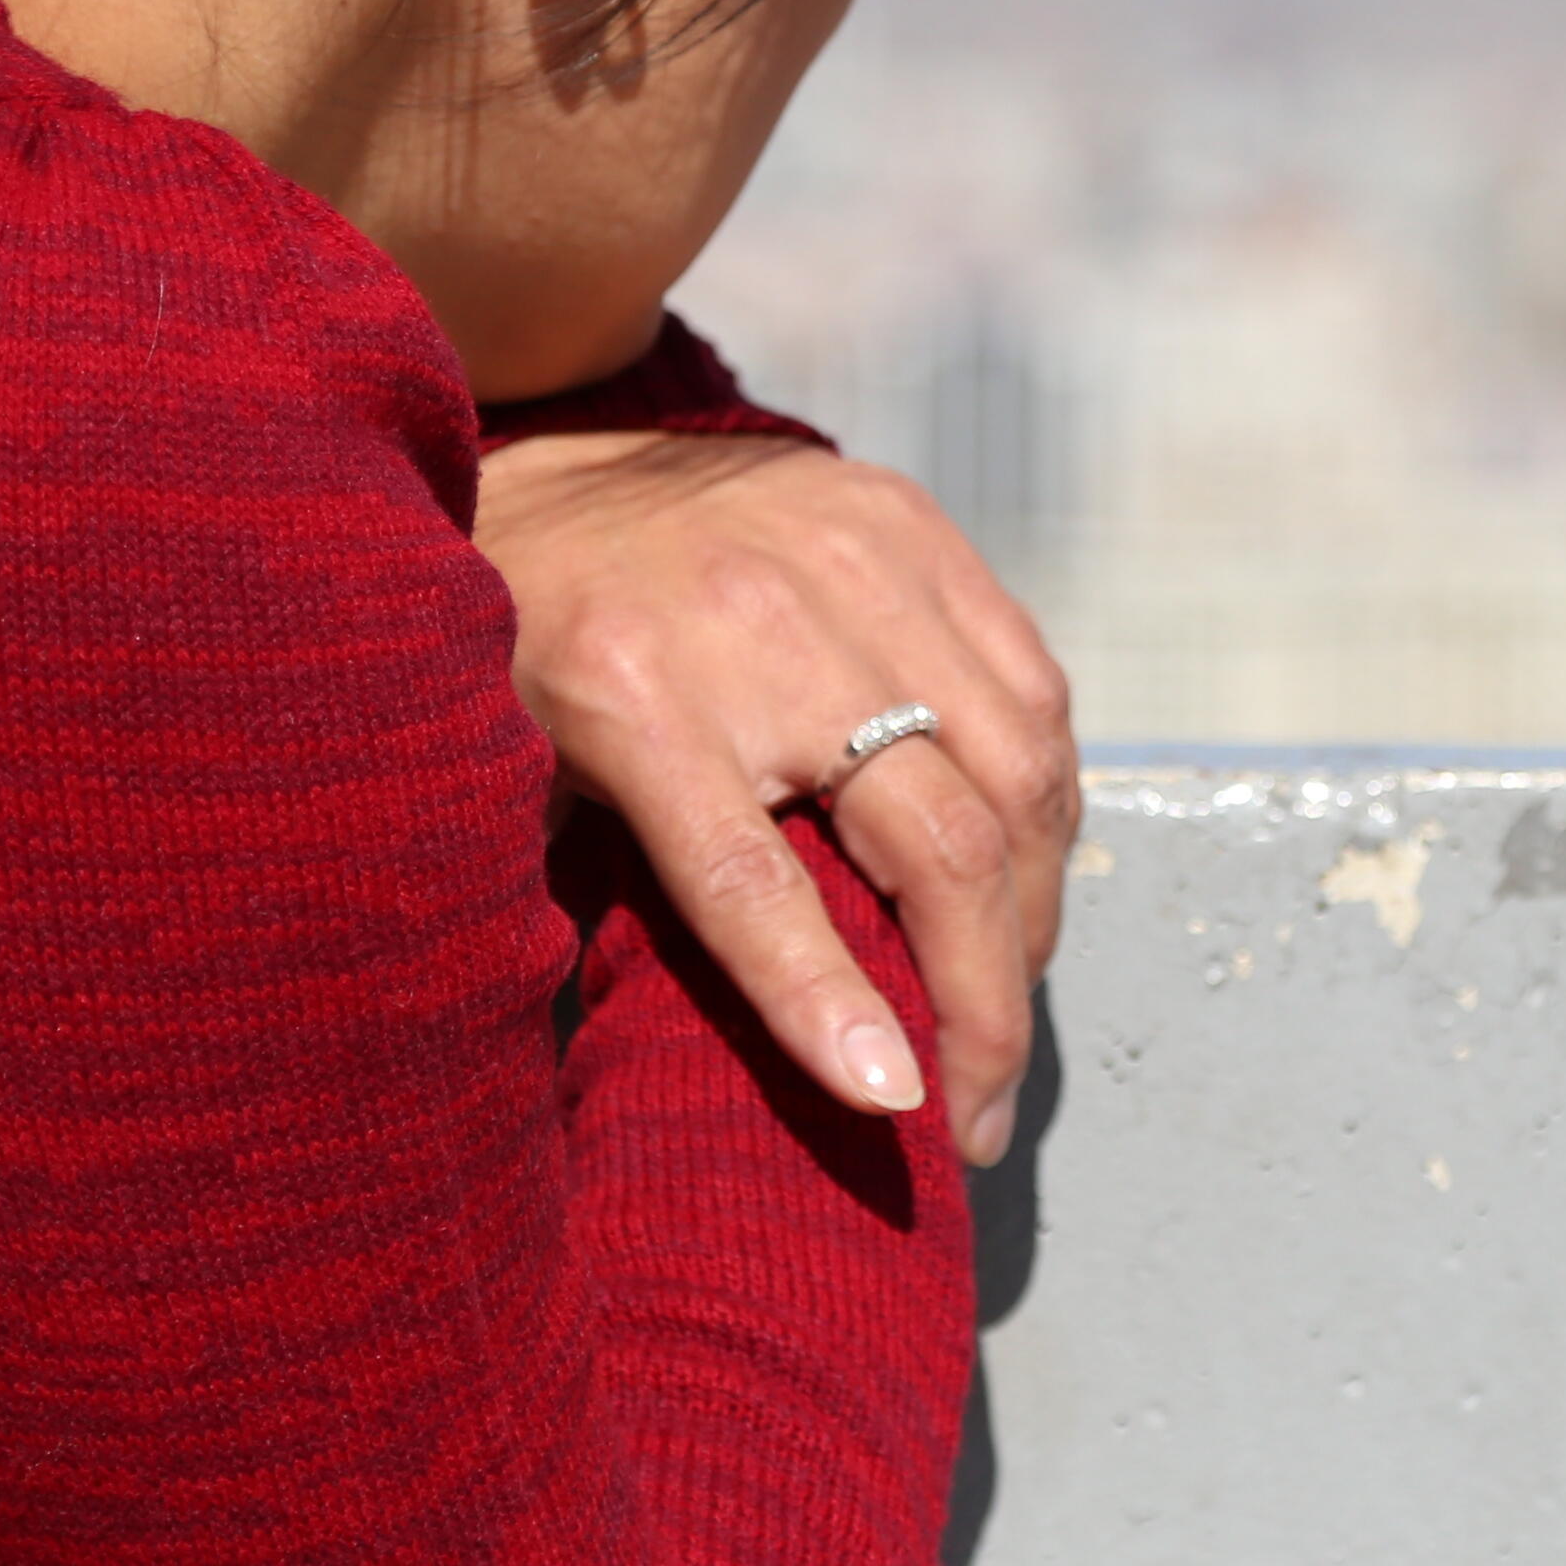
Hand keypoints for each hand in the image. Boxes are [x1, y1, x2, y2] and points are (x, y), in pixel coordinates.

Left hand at [471, 430, 1076, 1163]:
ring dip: (1033, 912)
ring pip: (1015, 770)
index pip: (750, 885)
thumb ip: (607, 892)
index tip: (905, 1107)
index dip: (831, 1005)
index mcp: (630, 700)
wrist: (558, 459)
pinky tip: (1026, 870)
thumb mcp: (519, 774)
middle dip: (985, 998)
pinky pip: (1031, 686)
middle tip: (980, 1107)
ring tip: (1004, 1001)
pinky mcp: (912, 528)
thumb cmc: (528, 650)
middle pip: (934, 839)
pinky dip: (1046, 799)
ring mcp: (855, 566)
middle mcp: (758, 630)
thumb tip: (715, 1022)